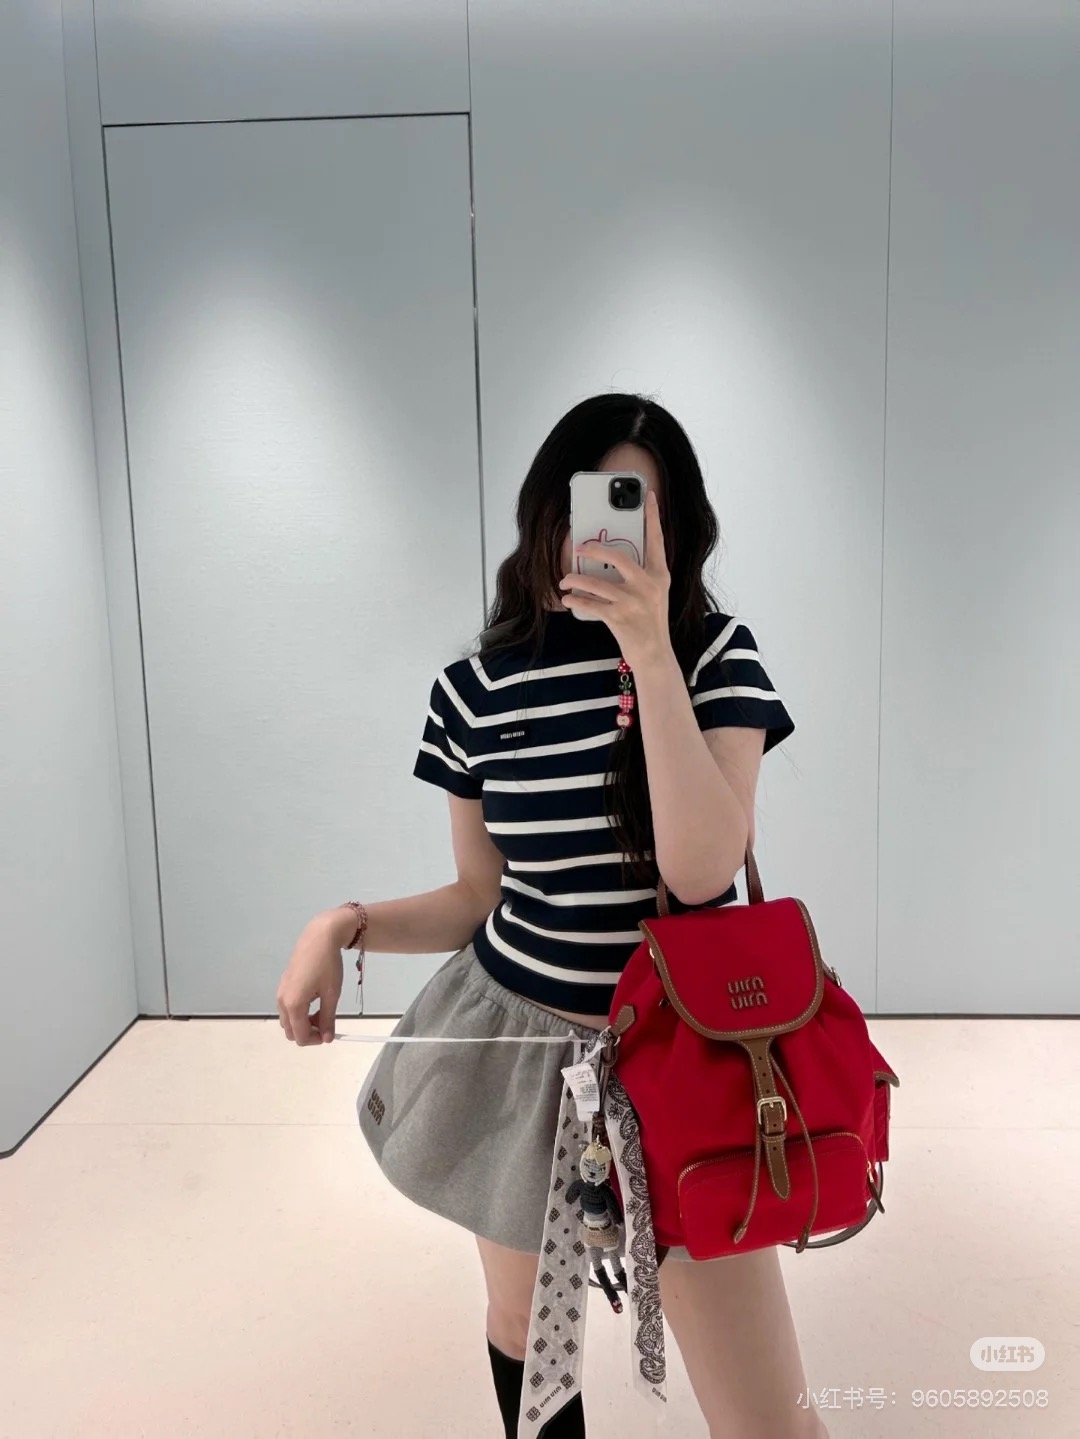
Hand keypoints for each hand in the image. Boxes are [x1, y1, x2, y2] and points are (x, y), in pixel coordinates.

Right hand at [276, 913, 344, 1045]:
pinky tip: (314, 1000)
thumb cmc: (328, 965)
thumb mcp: (331, 994)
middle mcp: (282, 1001)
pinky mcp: (283, 985)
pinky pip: (287, 1007)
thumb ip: (327, 1019)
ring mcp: (281, 992)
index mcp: (293, 1005)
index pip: (300, 1036)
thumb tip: (327, 1038)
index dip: (315, 1040)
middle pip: (291, 1031)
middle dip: (308, 1033)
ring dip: (303, 1023)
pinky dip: (299, 1012)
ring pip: (288, 1020)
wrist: (319, 937)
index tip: (330, 1034)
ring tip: (321, 1011)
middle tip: (326, 1023)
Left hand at [559, 490, 671, 667]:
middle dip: (594, 550)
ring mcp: (634, 602)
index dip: (652, 516)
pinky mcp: (619, 618)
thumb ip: (641, 574)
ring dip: (575, 580)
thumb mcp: (654, 593)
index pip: (656, 539)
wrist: (654, 654)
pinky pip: (590, 604)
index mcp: (659, 575)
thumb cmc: (650, 621)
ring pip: (596, 583)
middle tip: (579, 548)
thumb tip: (611, 557)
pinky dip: (575, 600)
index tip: (647, 495)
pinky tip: (568, 598)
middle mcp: (648, 585)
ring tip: (566, 581)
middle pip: (618, 557)